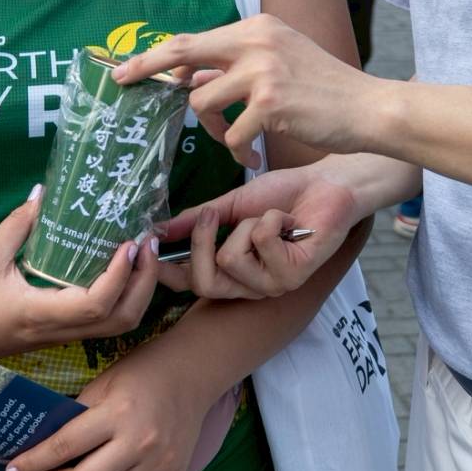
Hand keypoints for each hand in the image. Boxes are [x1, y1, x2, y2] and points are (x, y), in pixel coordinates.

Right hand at [0, 187, 159, 359]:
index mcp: (41, 314)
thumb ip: (17, 225)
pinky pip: (103, 322)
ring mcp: (62, 337)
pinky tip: (120, 268)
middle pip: (120, 321)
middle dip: (144, 285)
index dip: (120, 276)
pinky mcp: (61, 334)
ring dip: (138, 292)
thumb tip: (43, 192)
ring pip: (116, 326)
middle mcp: (59, 331)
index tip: (129, 244)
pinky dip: (123, 297)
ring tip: (141, 255)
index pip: (95, 305)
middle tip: (148, 244)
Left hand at [8, 348, 212, 470]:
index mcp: (118, 412)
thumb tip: (41, 447)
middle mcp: (140, 442)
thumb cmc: (142, 371)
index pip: (64, 448)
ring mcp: (158, 464)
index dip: (33, 462)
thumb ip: (75, 418)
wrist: (193, 372)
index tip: (14, 469)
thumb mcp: (103, 384)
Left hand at [114, 14, 379, 166]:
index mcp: (257, 27)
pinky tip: (256, 154)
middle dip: (147, 68)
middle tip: (122, 82)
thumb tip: (192, 78)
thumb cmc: (324, 89)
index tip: (126, 67)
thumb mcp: (280, 63)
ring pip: (202, 103)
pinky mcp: (271, 103)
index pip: (194, 38)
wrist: (367, 108)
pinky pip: (232, 135)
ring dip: (212, 129)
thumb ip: (237, 66)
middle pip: (183, 53)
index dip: (156, 54)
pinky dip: (239, 150)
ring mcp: (263, 71)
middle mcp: (257, 41)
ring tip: (235, 140)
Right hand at [153, 166, 362, 299]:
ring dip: (248, 225)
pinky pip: (259, 245)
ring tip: (271, 217)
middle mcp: (251, 287)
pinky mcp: (293, 276)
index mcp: (234, 272)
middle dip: (202, 241)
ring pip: (229, 260)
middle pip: (203, 282)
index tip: (145, 249)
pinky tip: (289, 221)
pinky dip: (270, 221)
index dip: (166, 271)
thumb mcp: (232, 205)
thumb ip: (199, 220)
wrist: (325, 184)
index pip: (190, 283)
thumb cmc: (282, 195)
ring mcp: (272, 286)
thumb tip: (161, 229)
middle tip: (213, 212)